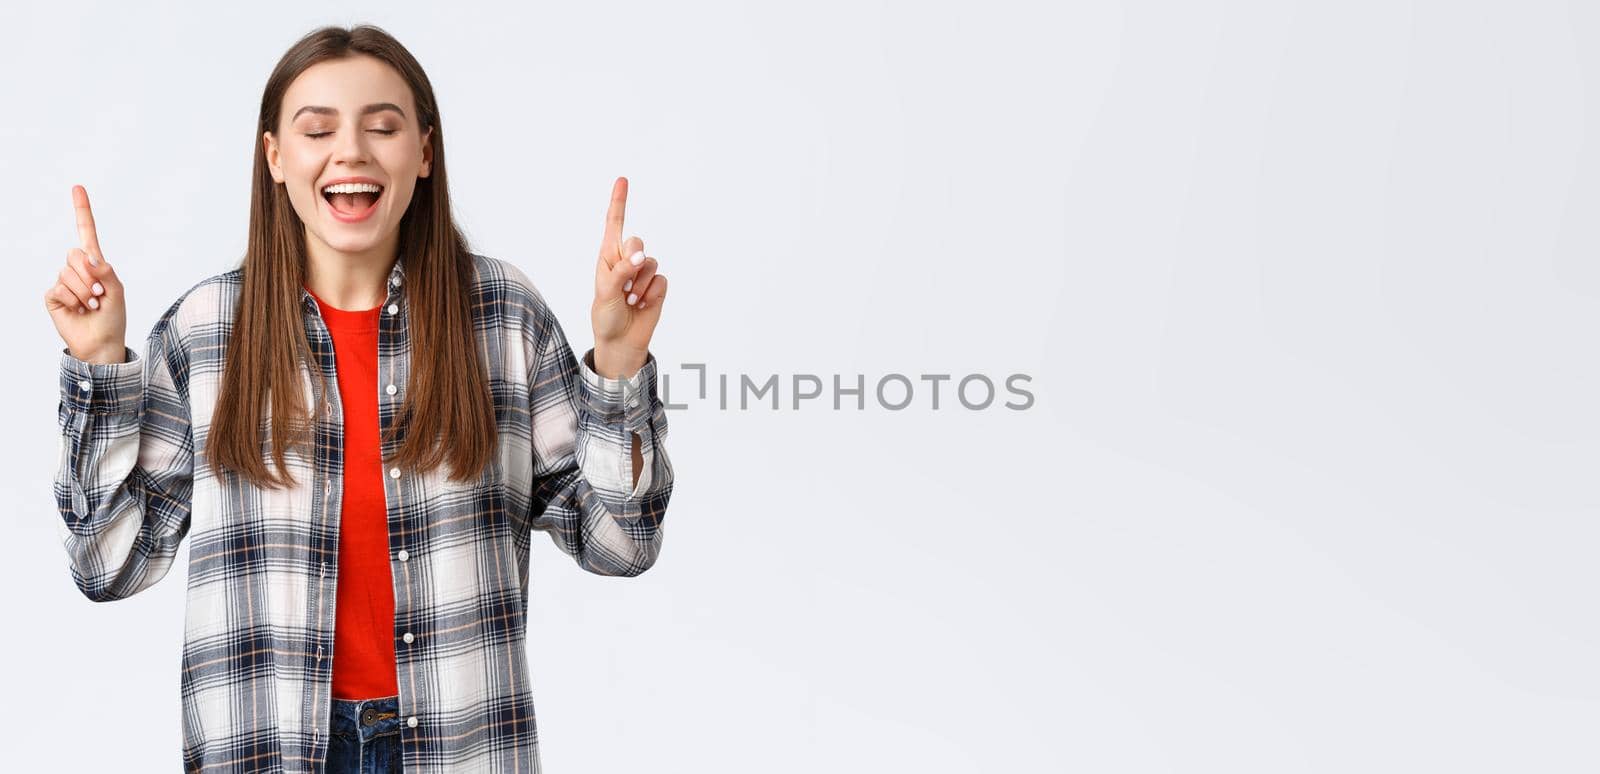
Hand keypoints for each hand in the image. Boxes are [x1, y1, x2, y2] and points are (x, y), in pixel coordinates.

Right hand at [45, 185, 126, 363]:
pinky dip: (73, 300)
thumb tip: (89, 257)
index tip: (78, 187)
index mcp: (96, 264)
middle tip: (99, 295)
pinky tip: (78, 310)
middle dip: (90, 276)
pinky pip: (59, 288)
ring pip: (68, 273)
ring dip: (85, 292)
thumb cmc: (112, 318)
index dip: (82, 211)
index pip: (86, 233)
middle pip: (75, 254)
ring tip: (91, 305)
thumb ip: (105, 272)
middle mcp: (78, 269)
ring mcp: (63, 282)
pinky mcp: (53, 296)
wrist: (101, 343)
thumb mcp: (117, 291)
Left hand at [591, 177, 667, 377]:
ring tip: (630, 301)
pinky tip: (642, 305)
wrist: (622, 342)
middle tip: (623, 286)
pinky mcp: (658, 286)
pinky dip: (651, 294)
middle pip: (637, 242)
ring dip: (639, 285)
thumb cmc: (606, 316)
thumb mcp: (605, 293)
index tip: (622, 180)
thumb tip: (641, 256)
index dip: (619, 202)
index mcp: (608, 256)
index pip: (615, 224)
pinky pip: (661, 280)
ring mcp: (643, 273)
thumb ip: (621, 271)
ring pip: (651, 263)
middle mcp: (627, 260)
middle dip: (632, 262)